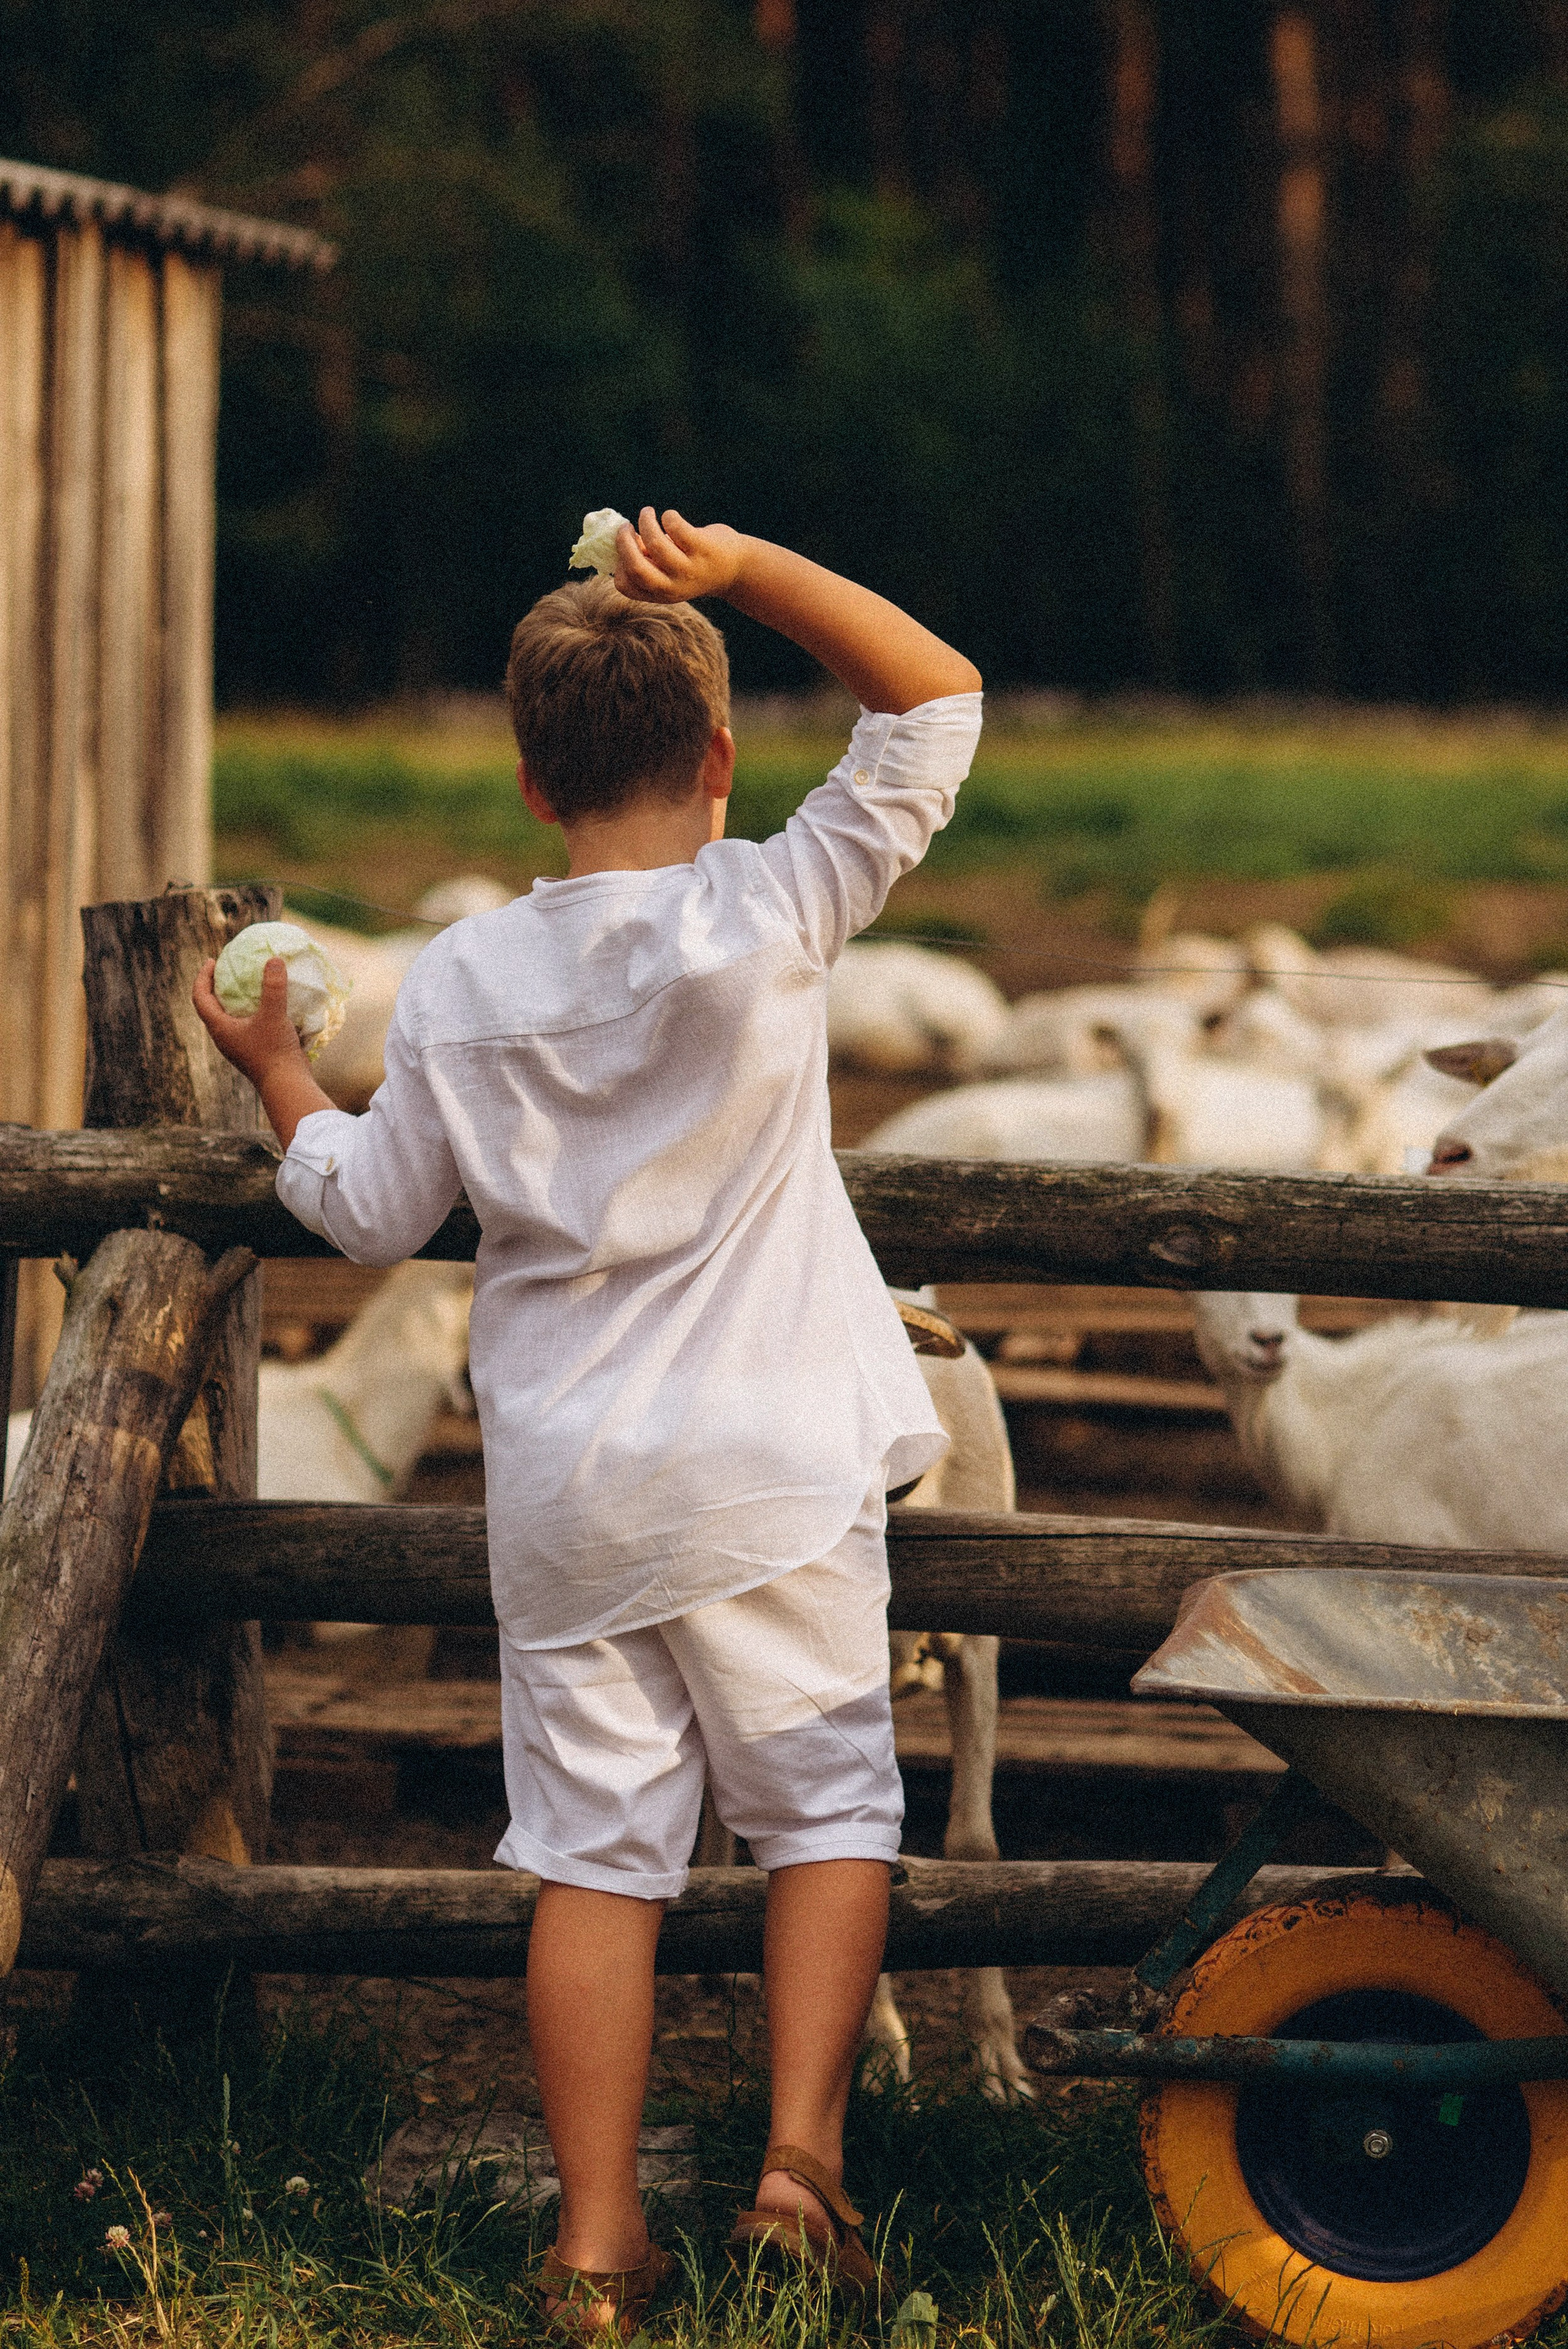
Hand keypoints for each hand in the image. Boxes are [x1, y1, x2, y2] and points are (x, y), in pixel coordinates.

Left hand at [193, 955, 307, 1087]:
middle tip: (226, 970)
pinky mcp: (250, 1051)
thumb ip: (274, 987)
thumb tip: (273, 959)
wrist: (286, 1085)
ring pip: (226, 1018)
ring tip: (244, 986)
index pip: (200, 997)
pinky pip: (241, 1025)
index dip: (202, 977)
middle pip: (210, 1007)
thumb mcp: (274, 1015)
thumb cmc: (274, 1051)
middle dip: (215, 987)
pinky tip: (265, 1007)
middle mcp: (223, 1038)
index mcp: (220, 1028)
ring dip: (231, 1000)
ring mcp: (236, 1046)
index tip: (212, 961)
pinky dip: (247, 1011)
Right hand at [615, 509, 747, 603]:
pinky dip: (668, 516)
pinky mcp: (702, 548)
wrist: (735, 568)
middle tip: (626, 526)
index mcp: (660, 594)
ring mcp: (689, 569)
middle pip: (635, 567)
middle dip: (623, 542)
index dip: (618, 563)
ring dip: (645, 521)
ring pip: (655, 542)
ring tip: (647, 513)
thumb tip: (621, 536)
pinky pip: (675, 526)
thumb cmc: (693, 564)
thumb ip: (648, 560)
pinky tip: (671, 518)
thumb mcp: (668, 571)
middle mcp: (673, 587)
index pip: (625, 586)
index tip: (625, 548)